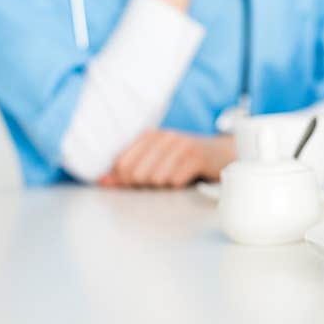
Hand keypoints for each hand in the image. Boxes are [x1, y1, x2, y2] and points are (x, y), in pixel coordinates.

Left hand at [99, 131, 235, 188]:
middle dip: (145, 186)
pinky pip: (175, 181)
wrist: (221, 154)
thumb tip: (102, 181)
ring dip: (164, 187)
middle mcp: (163, 137)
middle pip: (136, 174)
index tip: (139, 185)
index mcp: (149, 135)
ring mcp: (181, 146)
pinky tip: (185, 179)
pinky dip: (178, 186)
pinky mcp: (196, 157)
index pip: (122, 164)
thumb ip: (127, 171)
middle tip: (160, 183)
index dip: (125, 181)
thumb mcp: (155, 161)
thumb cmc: (184, 160)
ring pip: (155, 178)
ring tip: (174, 179)